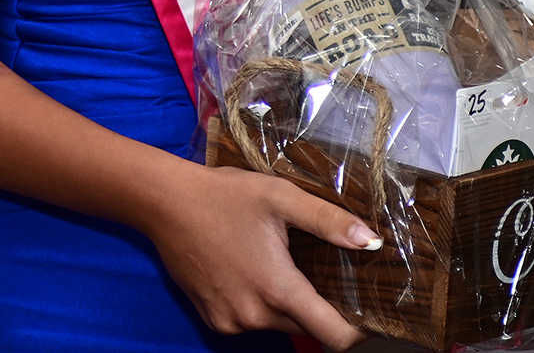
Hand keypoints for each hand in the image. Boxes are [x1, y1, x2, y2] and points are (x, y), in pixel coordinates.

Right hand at [136, 159, 375, 347]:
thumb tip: (370, 241)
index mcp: (278, 290)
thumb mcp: (280, 197)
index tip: (365, 312)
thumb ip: (328, 221)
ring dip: (285, 303)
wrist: (163, 202)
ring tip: (276, 264)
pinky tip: (247, 270)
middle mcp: (255, 315)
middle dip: (317, 305)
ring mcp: (231, 321)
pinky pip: (250, 321)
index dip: (357, 330)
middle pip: (307, 327)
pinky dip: (257, 304)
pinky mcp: (213, 318)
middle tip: (317, 270)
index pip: (334, 337)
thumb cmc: (222, 195)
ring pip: (278, 324)